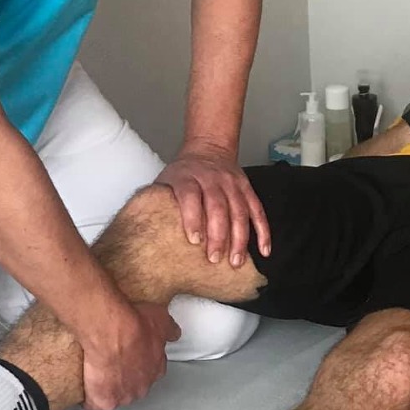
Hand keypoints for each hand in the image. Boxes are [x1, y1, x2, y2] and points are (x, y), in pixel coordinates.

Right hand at [79, 299, 180, 409]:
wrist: (110, 332)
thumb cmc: (134, 325)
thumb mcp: (160, 319)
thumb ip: (170, 329)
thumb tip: (174, 334)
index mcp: (156, 370)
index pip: (151, 372)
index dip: (140, 364)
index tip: (131, 356)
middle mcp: (142, 387)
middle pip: (134, 387)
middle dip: (126, 378)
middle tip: (113, 363)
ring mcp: (123, 397)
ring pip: (116, 396)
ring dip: (108, 388)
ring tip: (97, 374)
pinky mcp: (103, 402)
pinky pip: (95, 404)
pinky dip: (90, 399)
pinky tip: (86, 390)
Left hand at [156, 144, 270, 266]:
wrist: (208, 148)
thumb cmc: (183, 173)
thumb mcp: (166, 181)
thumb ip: (160, 203)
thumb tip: (147, 235)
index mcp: (188, 177)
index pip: (190, 195)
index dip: (192, 217)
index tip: (193, 240)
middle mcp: (212, 179)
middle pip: (217, 206)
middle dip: (217, 234)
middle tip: (214, 258)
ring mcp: (232, 184)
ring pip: (240, 211)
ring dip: (239, 238)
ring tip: (235, 261)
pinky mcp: (247, 189)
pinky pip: (258, 211)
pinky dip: (263, 231)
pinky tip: (263, 250)